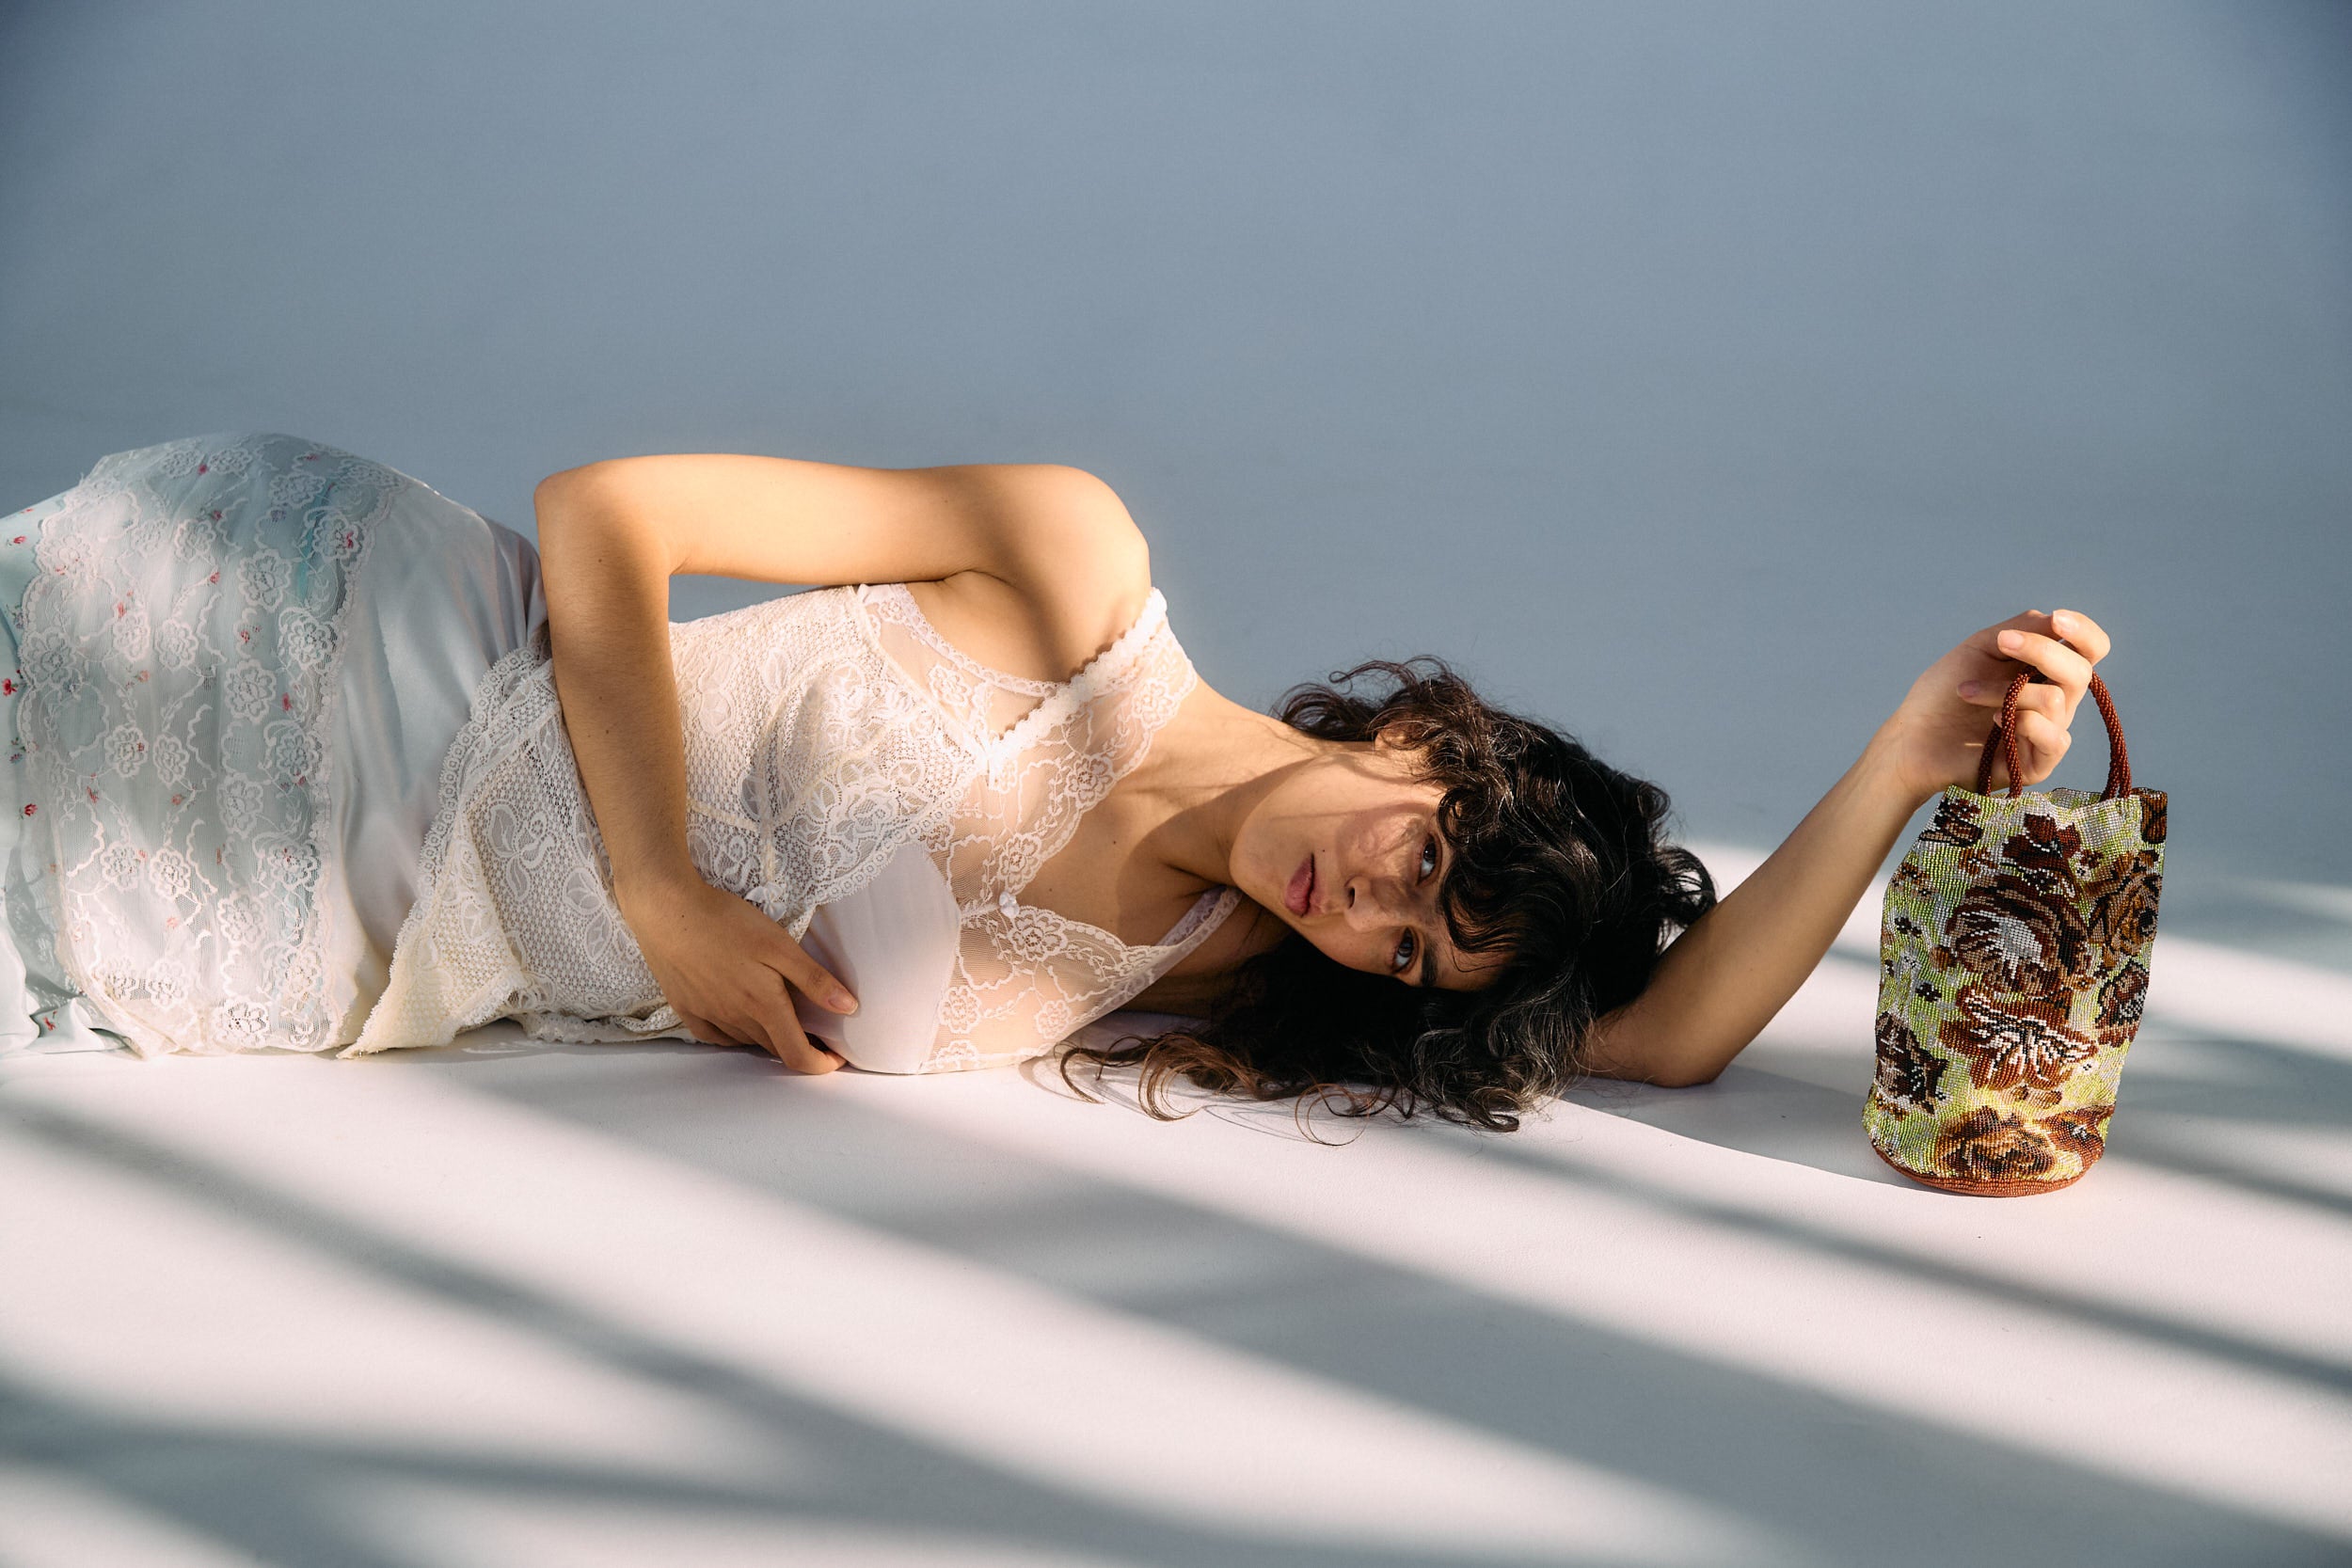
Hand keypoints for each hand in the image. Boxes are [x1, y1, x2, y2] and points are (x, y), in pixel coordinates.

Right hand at [616, 870, 858, 1073]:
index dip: (820, 1063)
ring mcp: (707, 1015)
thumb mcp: (780, 945)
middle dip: (798, 1046)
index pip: (797, 1055)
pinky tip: (740, 1020)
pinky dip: (735, 1035)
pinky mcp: (685, 1007)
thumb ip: (814, 980)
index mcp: (763, 1006)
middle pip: (773, 1048)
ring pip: (746, 1040)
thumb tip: (847, 1008)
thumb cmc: (726, 922)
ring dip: (768, 1038)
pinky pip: (715, 1036)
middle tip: (816, 1032)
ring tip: (782, 1020)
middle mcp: (735, 1019)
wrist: (666, 910)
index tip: (836, 1057)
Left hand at [1877, 607, 2112, 800]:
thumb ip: (2021, 630)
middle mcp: (2056, 701)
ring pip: (2056, 700)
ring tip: (1968, 692)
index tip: (2058, 619)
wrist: (1911, 737)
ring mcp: (2048, 733)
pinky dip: (2022, 721)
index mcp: (2046, 672)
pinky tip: (1993, 720)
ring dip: (2005, 690)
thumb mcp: (1981, 649)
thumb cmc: (1943, 692)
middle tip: (2000, 644)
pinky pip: (2054, 738)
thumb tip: (2058, 620)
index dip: (2084, 633)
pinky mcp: (2037, 764)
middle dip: (2041, 651)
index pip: (2090, 650)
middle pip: (2080, 671)